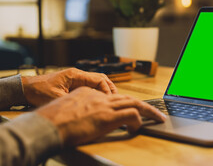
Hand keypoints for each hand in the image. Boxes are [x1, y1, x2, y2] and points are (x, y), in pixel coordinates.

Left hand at [21, 68, 116, 105]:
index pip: (99, 79)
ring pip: (97, 82)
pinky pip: (90, 86)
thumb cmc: (38, 91)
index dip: (107, 90)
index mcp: (75, 75)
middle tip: (116, 100)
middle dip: (110, 89)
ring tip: (110, 101)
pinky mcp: (73, 84)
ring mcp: (76, 79)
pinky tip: (98, 101)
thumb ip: (73, 100)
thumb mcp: (56, 97)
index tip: (110, 100)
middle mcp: (77, 75)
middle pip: (101, 78)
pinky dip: (97, 92)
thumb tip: (88, 107)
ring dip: (104, 90)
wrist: (25, 88)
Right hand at [36, 87, 165, 146]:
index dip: (125, 103)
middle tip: (156, 111)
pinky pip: (131, 115)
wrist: (45, 126)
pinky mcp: (107, 117)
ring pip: (135, 103)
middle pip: (128, 98)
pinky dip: (139, 121)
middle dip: (144, 105)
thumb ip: (78, 111)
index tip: (132, 109)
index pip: (113, 97)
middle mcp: (99, 97)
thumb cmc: (50, 122)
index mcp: (88, 93)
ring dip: (149, 111)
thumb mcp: (65, 111)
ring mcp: (104, 106)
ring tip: (158, 118)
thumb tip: (84, 120)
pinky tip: (139, 128)